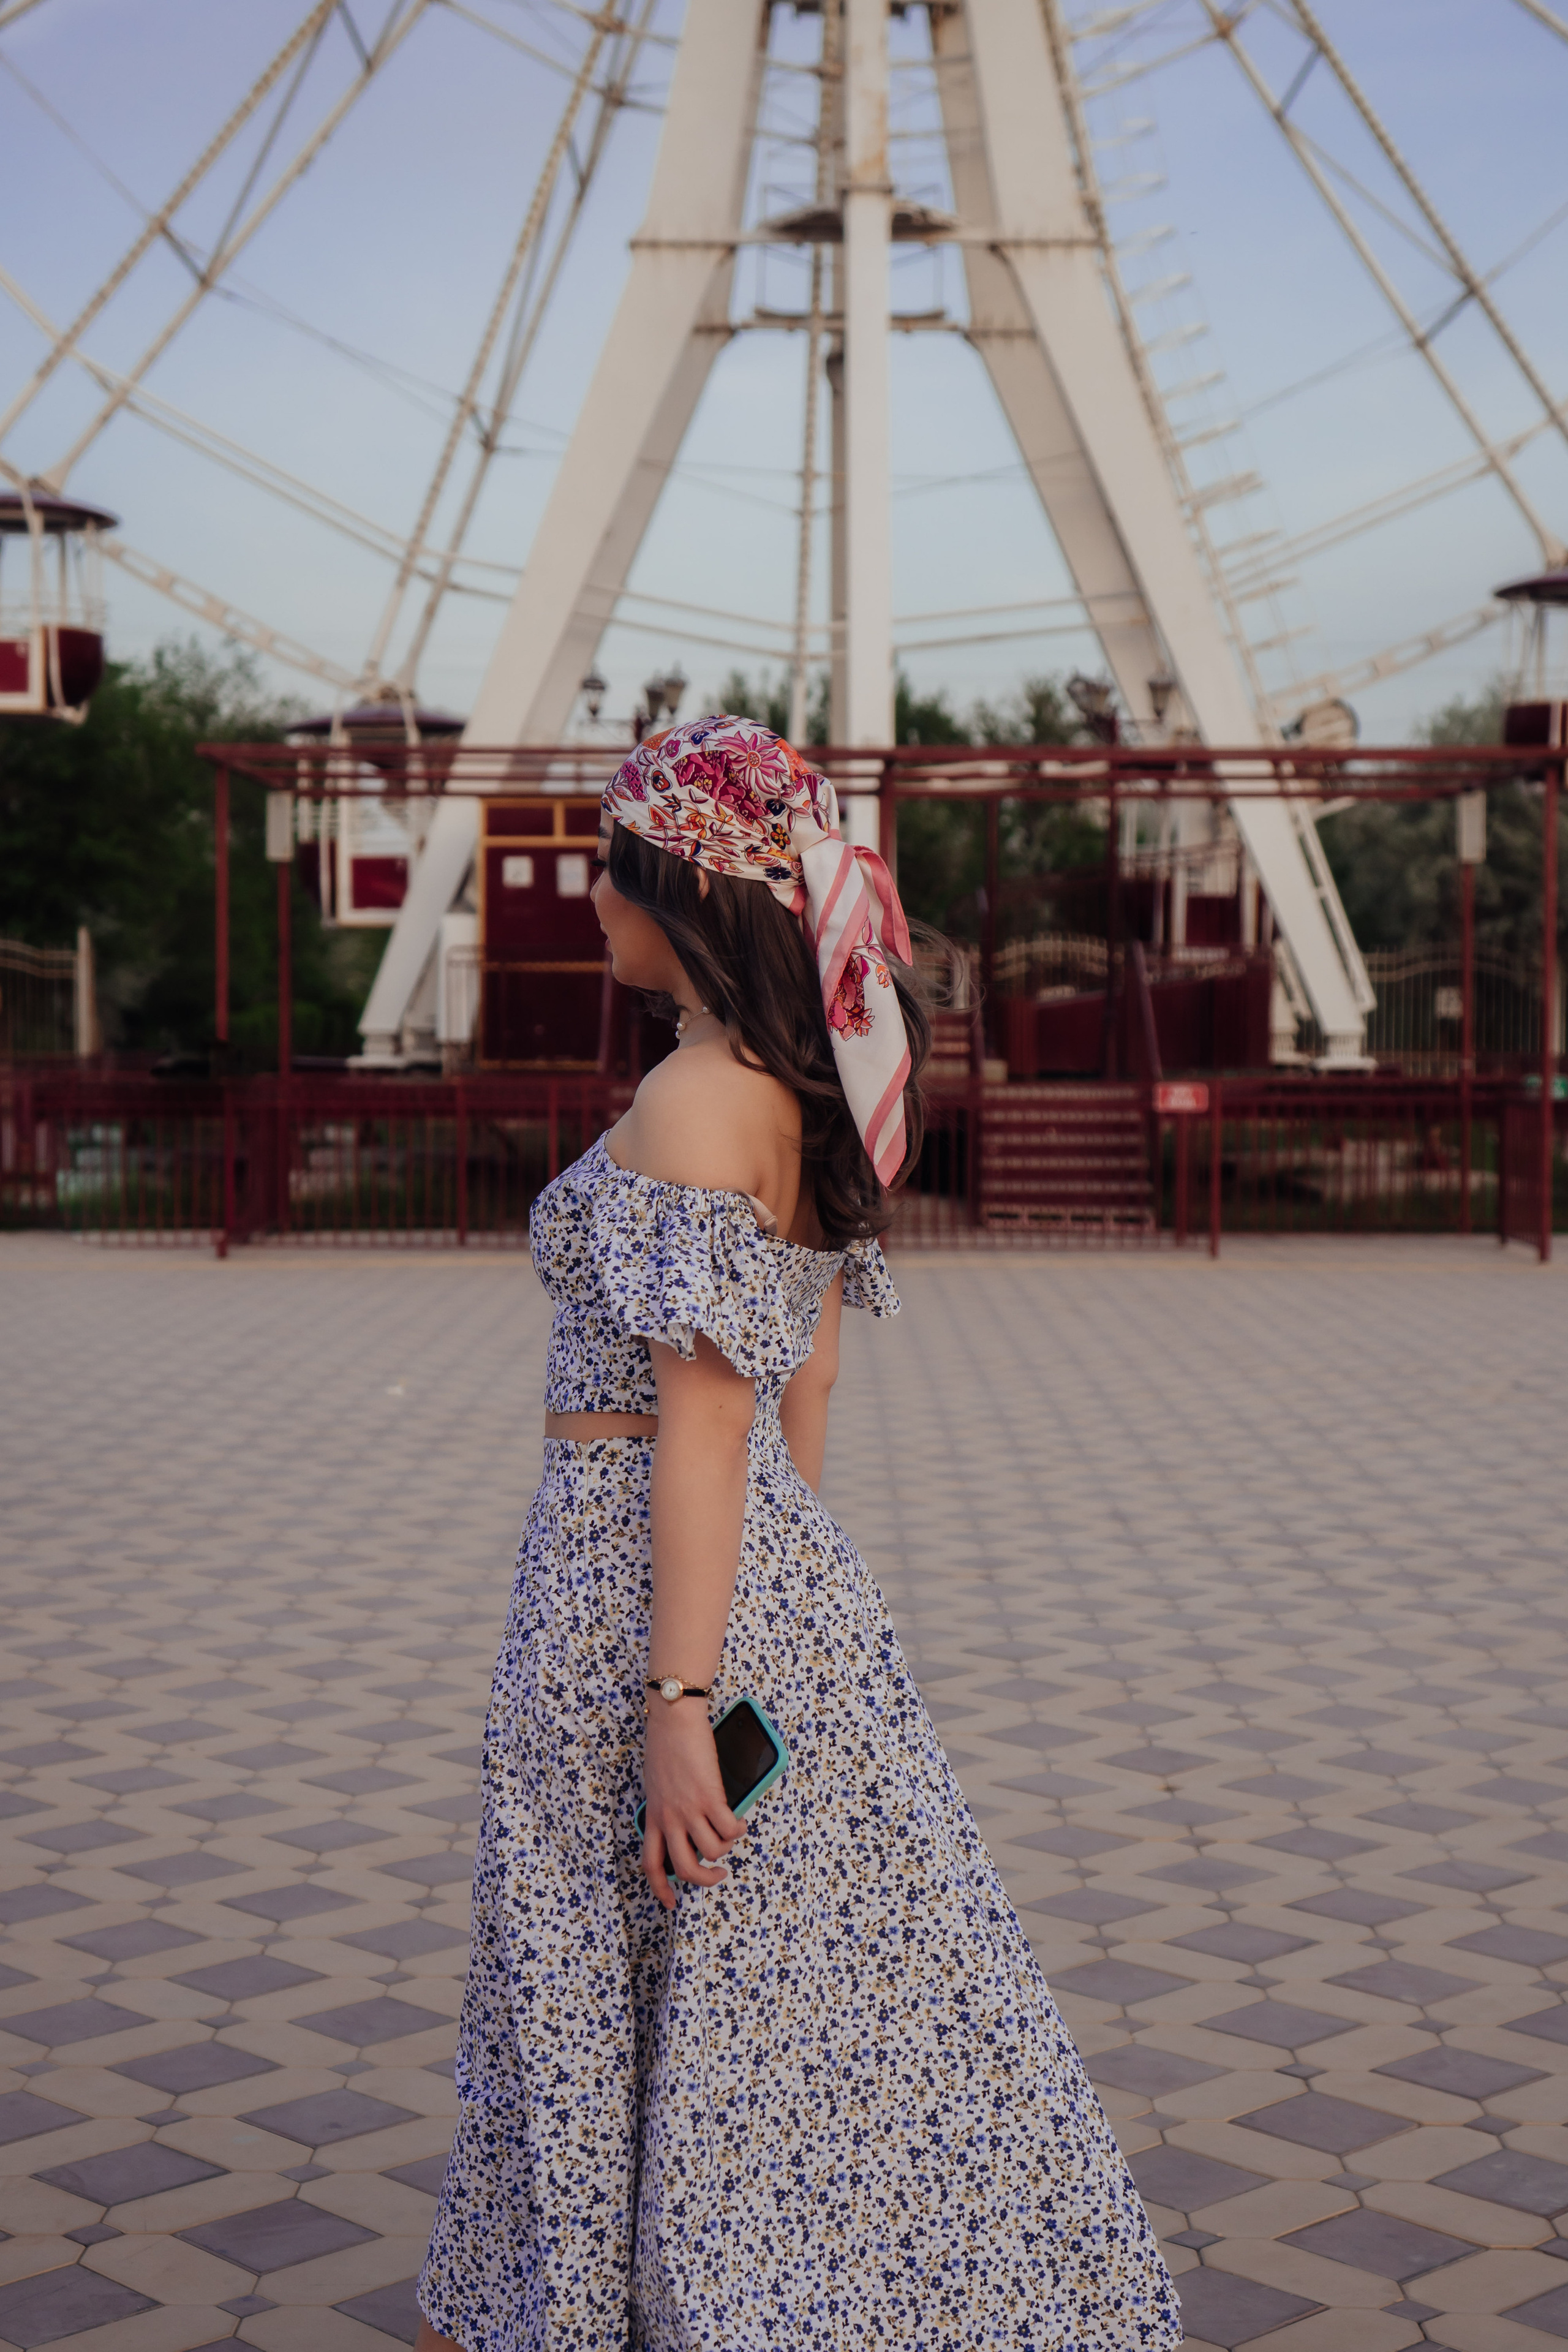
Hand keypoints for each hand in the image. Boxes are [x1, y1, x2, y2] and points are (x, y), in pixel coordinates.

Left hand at [640, 1702, 743, 1910]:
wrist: (673, 1720)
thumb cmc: (664, 1744)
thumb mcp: (655, 1783)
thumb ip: (666, 1806)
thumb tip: (684, 1821)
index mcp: (653, 1816)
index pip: (650, 1864)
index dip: (661, 1889)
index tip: (670, 1903)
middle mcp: (669, 1818)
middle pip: (685, 1868)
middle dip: (705, 1880)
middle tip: (718, 1874)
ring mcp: (689, 1810)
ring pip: (712, 1852)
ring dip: (726, 1849)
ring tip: (731, 1833)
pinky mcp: (710, 1798)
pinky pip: (729, 1829)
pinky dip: (738, 1829)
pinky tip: (739, 1819)